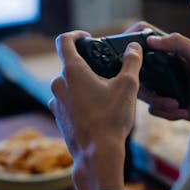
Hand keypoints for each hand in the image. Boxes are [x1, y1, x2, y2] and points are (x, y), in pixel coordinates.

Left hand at [49, 30, 142, 189]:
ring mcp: (55, 102)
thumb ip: (132, 62)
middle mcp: (58, 84)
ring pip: (70, 85)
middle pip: (71, 65)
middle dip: (89, 66)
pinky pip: (68, 101)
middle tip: (108, 74)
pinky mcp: (58, 117)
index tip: (88, 37)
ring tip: (105, 96)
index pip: (65, 41)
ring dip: (84, 85)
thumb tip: (134, 47)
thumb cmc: (111, 119)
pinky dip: (80, 101)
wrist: (98, 154)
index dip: (76, 34)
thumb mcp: (128, 86)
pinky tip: (98, 111)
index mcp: (72, 71)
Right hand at [124, 21, 189, 121]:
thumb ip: (177, 42)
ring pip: (145, 94)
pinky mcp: (168, 106)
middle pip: (140, 75)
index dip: (136, 52)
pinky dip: (166, 112)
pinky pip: (154, 109)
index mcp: (170, 55)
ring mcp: (165, 88)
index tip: (131, 58)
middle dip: (147, 88)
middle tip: (158, 93)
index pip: (145, 49)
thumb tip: (150, 39)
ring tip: (177, 105)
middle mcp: (165, 70)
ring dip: (159, 102)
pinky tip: (182, 111)